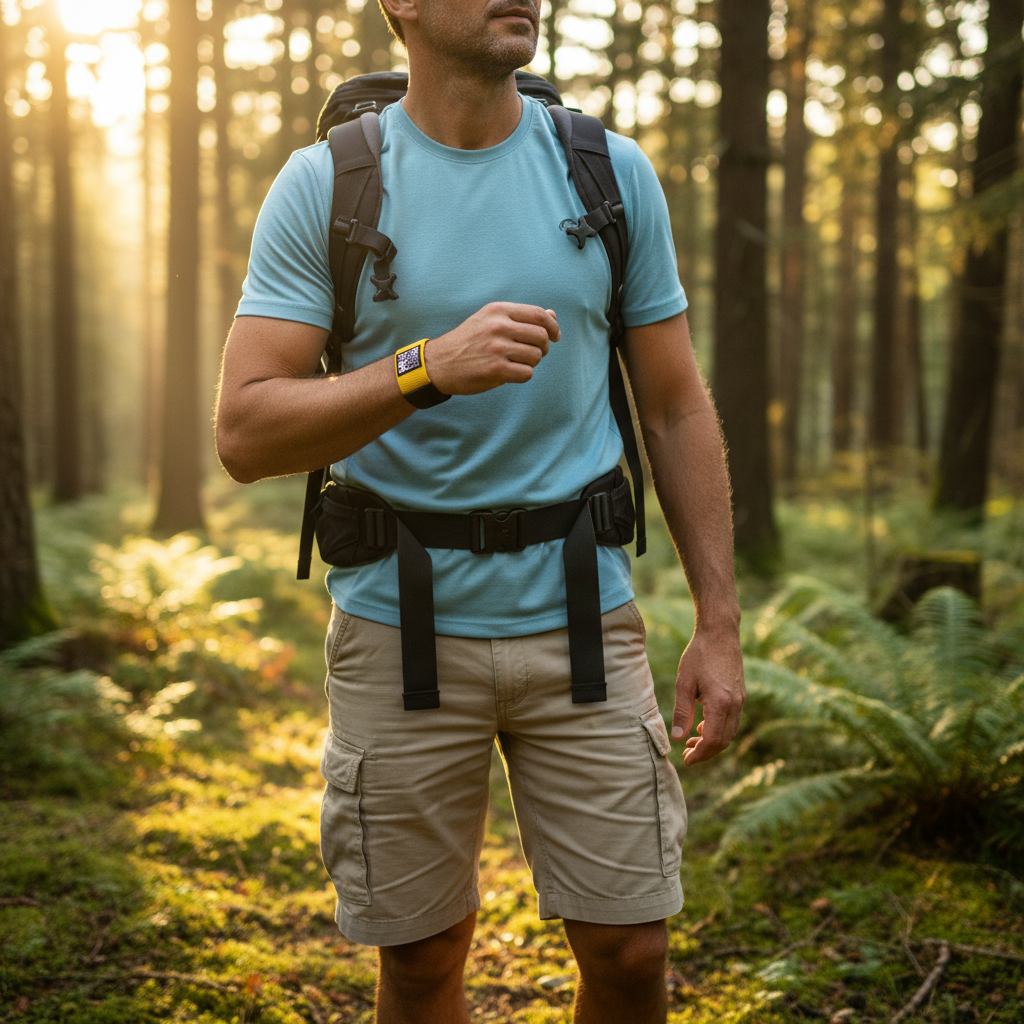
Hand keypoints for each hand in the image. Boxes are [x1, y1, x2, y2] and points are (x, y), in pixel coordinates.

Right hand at [423, 302, 559, 395]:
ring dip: (531, 362)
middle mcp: (498, 326)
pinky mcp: (496, 370)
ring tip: (516, 362)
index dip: (553, 326)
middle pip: (542, 336)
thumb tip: (553, 315)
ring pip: (536, 356)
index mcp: (498, 311)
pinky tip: (510, 373)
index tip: (555, 336)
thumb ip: (521, 317)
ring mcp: (497, 348)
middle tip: (533, 353)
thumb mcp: (490, 320)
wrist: (439, 363)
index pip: (538, 314)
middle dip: (543, 347)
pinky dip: (523, 375)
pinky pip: (527, 373)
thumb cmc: (468, 341)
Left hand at [670, 627, 744, 765]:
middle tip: (687, 755)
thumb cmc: (699, 655)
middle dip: (706, 752)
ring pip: (730, 732)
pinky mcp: (740, 695)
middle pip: (723, 741)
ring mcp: (740, 700)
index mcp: (721, 704)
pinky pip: (732, 721)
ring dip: (713, 742)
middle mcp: (735, 705)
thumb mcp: (684, 683)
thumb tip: (677, 737)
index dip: (700, 754)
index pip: (713, 740)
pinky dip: (719, 729)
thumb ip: (681, 712)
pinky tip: (702, 725)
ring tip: (692, 742)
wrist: (720, 633)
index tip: (686, 760)